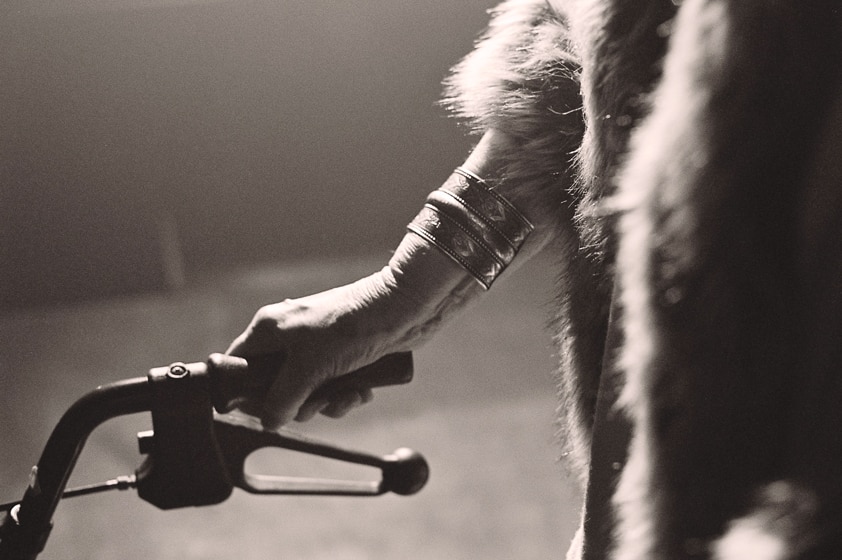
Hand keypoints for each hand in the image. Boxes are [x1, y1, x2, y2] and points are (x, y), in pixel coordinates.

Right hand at [226, 269, 407, 428]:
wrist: (403, 310)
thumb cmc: (351, 327)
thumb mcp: (309, 368)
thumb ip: (283, 398)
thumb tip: (269, 422)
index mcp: (270, 329)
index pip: (239, 364)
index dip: (247, 392)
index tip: (267, 410)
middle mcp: (289, 336)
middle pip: (276, 386)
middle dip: (300, 403)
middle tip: (316, 403)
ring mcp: (317, 346)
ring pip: (308, 390)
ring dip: (329, 402)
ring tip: (348, 395)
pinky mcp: (342, 355)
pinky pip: (333, 386)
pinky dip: (347, 393)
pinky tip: (363, 391)